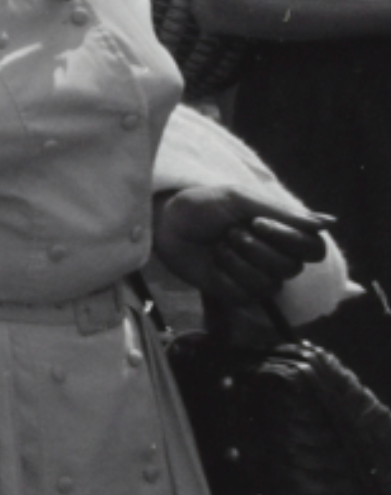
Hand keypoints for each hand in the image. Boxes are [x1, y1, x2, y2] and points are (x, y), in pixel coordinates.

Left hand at [153, 185, 328, 303]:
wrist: (165, 223)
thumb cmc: (202, 205)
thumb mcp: (240, 199)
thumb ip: (283, 213)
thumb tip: (329, 222)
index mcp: (283, 233)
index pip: (314, 249)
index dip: (291, 239)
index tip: (258, 223)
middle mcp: (275, 256)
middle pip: (291, 267)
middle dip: (256, 248)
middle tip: (230, 232)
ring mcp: (257, 276)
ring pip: (269, 283)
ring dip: (238, 261)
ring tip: (218, 245)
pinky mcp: (237, 293)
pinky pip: (246, 295)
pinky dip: (225, 276)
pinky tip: (213, 264)